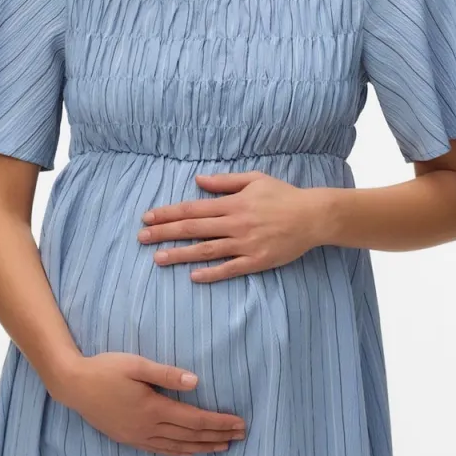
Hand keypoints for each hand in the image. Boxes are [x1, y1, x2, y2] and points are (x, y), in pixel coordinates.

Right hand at [53, 352, 246, 455]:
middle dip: (218, 436)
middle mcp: (148, 428)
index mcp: (153, 409)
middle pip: (191, 436)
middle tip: (241, 436)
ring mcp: (138, 437)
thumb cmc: (105, 369)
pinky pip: (160, 451)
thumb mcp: (136, 364)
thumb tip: (196, 382)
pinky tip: (190, 453)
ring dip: (203, 448)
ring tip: (223, 447)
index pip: (195, 420)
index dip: (219, 422)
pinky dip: (179, 453)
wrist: (73, 385)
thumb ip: (166, 374)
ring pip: (178, 447)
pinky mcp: (129, 439)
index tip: (239, 423)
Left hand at [136, 172, 325, 282]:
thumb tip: (197, 180)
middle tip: (142, 237)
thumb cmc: (283, 195)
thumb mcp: (254, 179)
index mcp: (233, 203)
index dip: (168, 213)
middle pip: (193, 228)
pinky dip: (211, 273)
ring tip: (157, 258)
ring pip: (206, 250)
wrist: (313, 216)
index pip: (193, 208)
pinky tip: (193, 276)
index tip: (148, 217)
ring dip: (180, 254)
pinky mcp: (256, 261)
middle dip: (165, 233)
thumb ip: (225, 182)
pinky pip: (230, 268)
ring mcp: (245, 244)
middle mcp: (235, 223)